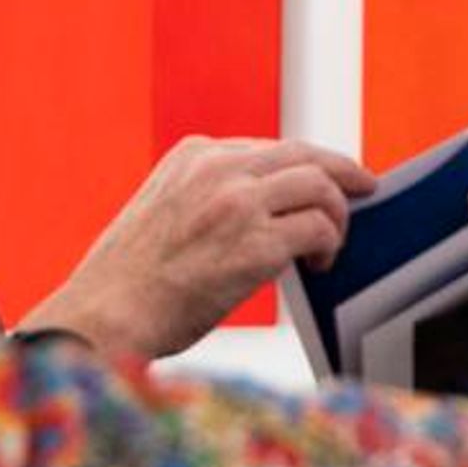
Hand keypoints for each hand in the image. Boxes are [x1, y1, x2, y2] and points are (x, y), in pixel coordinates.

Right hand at [18, 135, 379, 364]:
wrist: (102, 319)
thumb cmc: (128, 283)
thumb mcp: (161, 210)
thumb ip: (206, 194)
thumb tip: (265, 205)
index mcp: (192, 155)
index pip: (269, 147)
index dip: (305, 164)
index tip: (324, 177)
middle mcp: (217, 169)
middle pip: (305, 154)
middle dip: (342, 171)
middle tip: (365, 187)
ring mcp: (237, 204)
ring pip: (321, 186)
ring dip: (337, 216)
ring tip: (330, 246)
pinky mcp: (255, 246)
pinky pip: (319, 230)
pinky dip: (329, 246)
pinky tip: (318, 267)